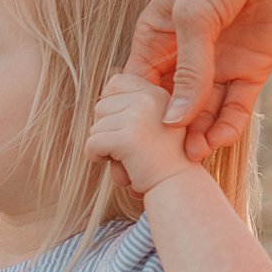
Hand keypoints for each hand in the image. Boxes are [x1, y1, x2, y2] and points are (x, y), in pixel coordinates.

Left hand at [87, 73, 192, 194]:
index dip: (113, 107)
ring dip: (104, 146)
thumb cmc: (161, 160)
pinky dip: (97, 157)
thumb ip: (131, 105)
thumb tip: (103, 90)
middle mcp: (150, 99)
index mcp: (157, 92)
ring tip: (130, 157)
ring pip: (95, 126)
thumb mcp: (152, 122)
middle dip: (108, 130)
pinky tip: (119, 165)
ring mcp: (140, 117)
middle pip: (101, 106)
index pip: (116, 82)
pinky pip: (92, 143)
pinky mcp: (129, 137)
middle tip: (132, 147)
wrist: (180, 189)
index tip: (129, 127)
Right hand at [124, 0, 271, 155]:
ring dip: (197, 134)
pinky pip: (235, 105)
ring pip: (203, 111)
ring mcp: (217, 65)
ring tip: (192, 157)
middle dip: (167, 133)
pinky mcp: (250, 69)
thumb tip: (174, 118)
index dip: (133, 114)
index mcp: (155, 40)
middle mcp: (184, 58)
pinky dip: (227, 124)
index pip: (138, 86)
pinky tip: (218, 139)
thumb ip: (187, 69)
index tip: (128, 141)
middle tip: (163, 160)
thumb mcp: (192, 17)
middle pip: (171, 105)